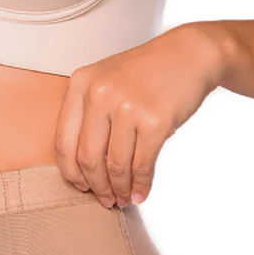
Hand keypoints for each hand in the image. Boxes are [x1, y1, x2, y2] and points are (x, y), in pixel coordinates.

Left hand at [54, 24, 226, 208]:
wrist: (189, 54)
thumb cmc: (146, 72)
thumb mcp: (107, 79)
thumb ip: (89, 113)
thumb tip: (83, 168)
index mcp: (81, 83)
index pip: (63, 140)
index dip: (71, 171)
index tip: (80, 186)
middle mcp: (100, 94)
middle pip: (88, 158)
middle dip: (96, 186)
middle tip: (105, 200)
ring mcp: (127, 107)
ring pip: (116, 165)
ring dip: (119, 189)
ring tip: (123, 199)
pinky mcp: (155, 121)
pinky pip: (142, 164)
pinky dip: (141, 185)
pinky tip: (141, 193)